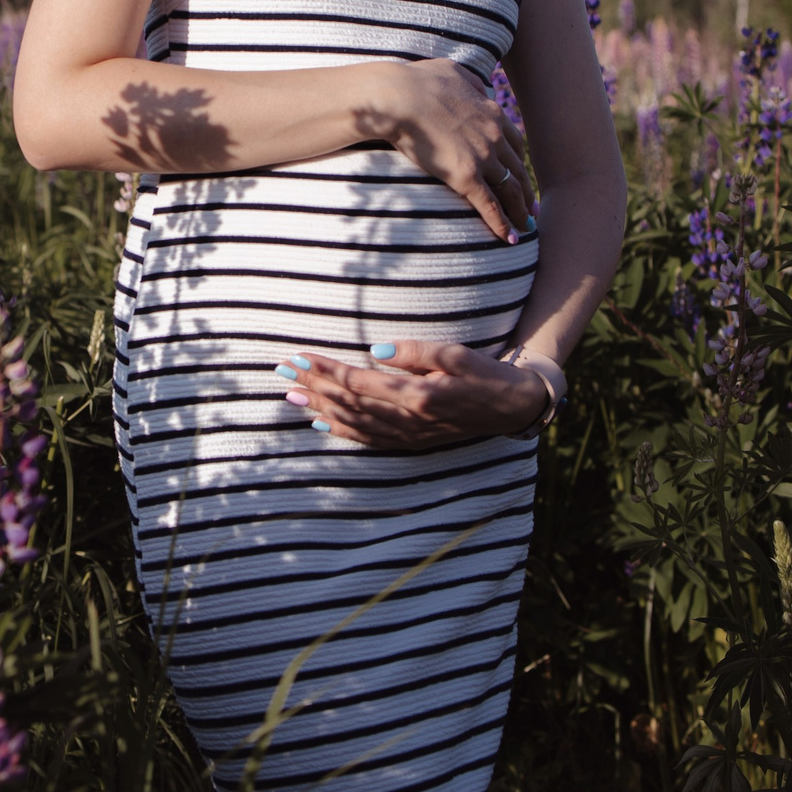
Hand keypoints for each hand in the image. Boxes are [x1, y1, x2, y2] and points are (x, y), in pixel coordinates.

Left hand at [275, 340, 547, 448]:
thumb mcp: (456, 354)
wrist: (510, 407)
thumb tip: (374, 350)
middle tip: (281, 371)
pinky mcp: (410, 441)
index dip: (325, 370)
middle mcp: (407, 422)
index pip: (358, 383)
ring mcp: (407, 435)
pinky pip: (367, 438)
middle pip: (348, 403)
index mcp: (416, 398)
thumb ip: (415, 353)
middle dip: (312, 386)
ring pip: (353, 422)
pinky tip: (319, 422)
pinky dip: (340, 430)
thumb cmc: (484, 374)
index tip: (298, 356)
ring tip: (289, 394)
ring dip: (319, 408)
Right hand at [362, 59, 534, 240]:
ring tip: (525, 226)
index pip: (516, 143)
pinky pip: (490, 205)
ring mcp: (482, 157)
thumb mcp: (454, 72)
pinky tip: (510, 239)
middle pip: (518, 170)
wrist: (399, 96)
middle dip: (526, 190)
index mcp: (492, 113)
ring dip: (520, 210)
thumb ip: (472, 82)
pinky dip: (502, 224)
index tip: (521, 175)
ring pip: (510, 190)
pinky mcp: (465, 176)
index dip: (520, 162)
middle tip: (531, 208)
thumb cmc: (418, 81)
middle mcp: (494, 137)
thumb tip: (482, 87)